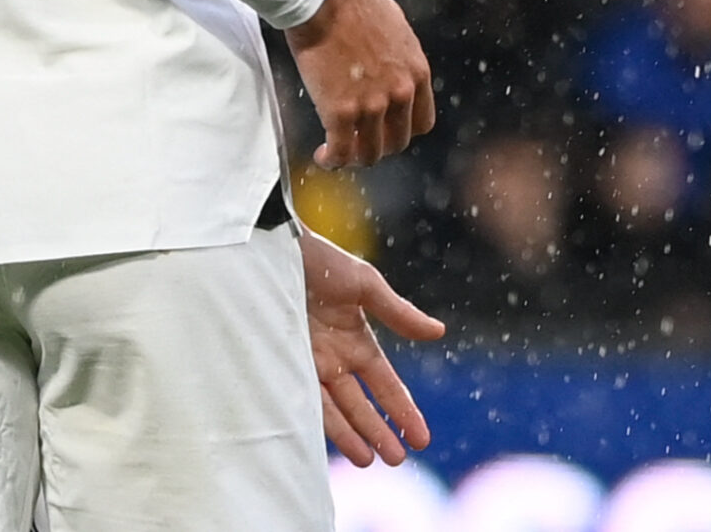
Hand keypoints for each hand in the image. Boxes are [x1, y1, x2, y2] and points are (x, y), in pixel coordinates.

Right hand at [286, 0, 434, 168]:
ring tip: (338, 151)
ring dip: (353, 156)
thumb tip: (389, 66)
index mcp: (417, 72)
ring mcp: (371, 105)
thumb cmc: (353, 1)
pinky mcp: (340, 111)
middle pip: (397, 142)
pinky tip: (324, 155)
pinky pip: (340, 151)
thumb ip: (398, 57)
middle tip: (358, 141)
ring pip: (369, 153)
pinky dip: (332, 159)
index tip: (385, 129)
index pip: (422, 123)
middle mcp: (400, 93)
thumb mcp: (395, 27)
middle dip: (377, 145)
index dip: (402, 131)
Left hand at [302, 230, 445, 465]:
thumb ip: (399, 313)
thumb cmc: (320, 260)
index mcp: (357, 340)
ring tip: (369, 460)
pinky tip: (334, 441)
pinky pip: (303, 400)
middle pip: (362, 404)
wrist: (271, 250)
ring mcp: (307, 365)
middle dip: (380, 432)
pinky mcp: (281, 365)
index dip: (404, 411)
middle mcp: (334, 359)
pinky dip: (319, 422)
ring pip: (335, 410)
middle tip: (398, 460)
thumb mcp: (365, 284)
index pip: (386, 384)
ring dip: (353, 435)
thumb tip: (439, 333)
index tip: (422, 439)